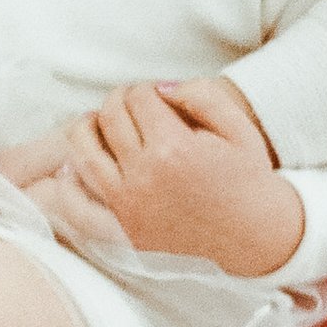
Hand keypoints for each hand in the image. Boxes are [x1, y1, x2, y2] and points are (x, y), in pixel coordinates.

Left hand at [58, 79, 302, 276]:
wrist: (255, 238)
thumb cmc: (248, 179)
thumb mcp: (238, 128)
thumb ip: (201, 95)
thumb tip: (159, 87)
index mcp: (174, 148)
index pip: (138, 97)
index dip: (146, 89)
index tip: (157, 97)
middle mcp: (144, 176)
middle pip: (109, 116)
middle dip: (119, 100)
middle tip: (133, 104)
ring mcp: (127, 204)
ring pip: (82, 149)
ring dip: (87, 127)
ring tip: (101, 122)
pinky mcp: (120, 227)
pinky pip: (78, 198)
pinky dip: (71, 175)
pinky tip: (80, 161)